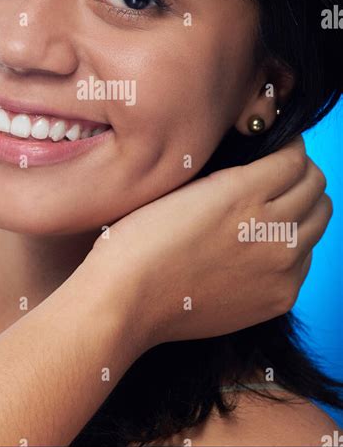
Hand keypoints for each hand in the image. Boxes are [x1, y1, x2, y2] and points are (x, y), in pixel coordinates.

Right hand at [88, 136, 331, 352]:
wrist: (127, 299)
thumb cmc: (141, 239)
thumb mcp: (183, 185)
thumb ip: (232, 172)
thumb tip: (263, 161)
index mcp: (243, 193)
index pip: (297, 157)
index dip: (289, 147)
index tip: (278, 149)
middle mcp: (271, 229)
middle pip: (317, 186)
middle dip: (301, 174)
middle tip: (278, 176)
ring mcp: (280, 267)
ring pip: (320, 221)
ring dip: (303, 208)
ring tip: (271, 211)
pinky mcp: (279, 297)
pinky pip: (306, 261)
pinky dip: (294, 247)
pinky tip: (261, 247)